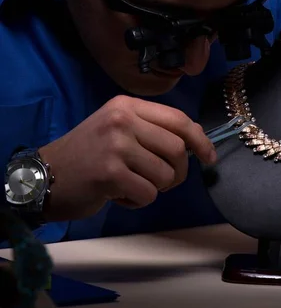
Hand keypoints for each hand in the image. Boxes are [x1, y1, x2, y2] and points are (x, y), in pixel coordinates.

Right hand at [39, 96, 216, 220]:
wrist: (44, 175)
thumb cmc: (88, 153)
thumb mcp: (119, 128)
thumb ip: (153, 130)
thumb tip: (196, 142)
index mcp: (128, 105)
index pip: (178, 119)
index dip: (200, 139)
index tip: (209, 156)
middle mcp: (123, 119)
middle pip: (177, 149)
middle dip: (178, 172)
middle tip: (162, 181)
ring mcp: (116, 145)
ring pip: (166, 174)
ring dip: (154, 188)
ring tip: (131, 184)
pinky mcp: (109, 173)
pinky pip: (148, 194)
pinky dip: (138, 201)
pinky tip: (118, 195)